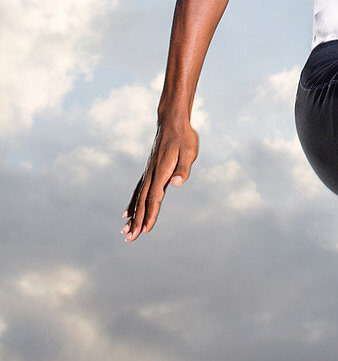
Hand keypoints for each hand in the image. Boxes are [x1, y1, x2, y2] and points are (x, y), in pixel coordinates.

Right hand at [122, 119, 198, 241]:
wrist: (172, 121)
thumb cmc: (184, 137)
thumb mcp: (189, 151)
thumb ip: (183, 168)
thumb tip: (177, 183)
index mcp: (161, 172)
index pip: (154, 198)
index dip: (150, 215)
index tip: (145, 230)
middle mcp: (151, 174)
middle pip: (142, 201)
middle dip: (137, 221)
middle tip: (129, 239)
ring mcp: (149, 172)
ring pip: (138, 197)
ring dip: (133, 215)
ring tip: (125, 230)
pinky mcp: (149, 170)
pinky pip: (139, 190)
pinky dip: (133, 202)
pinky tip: (128, 212)